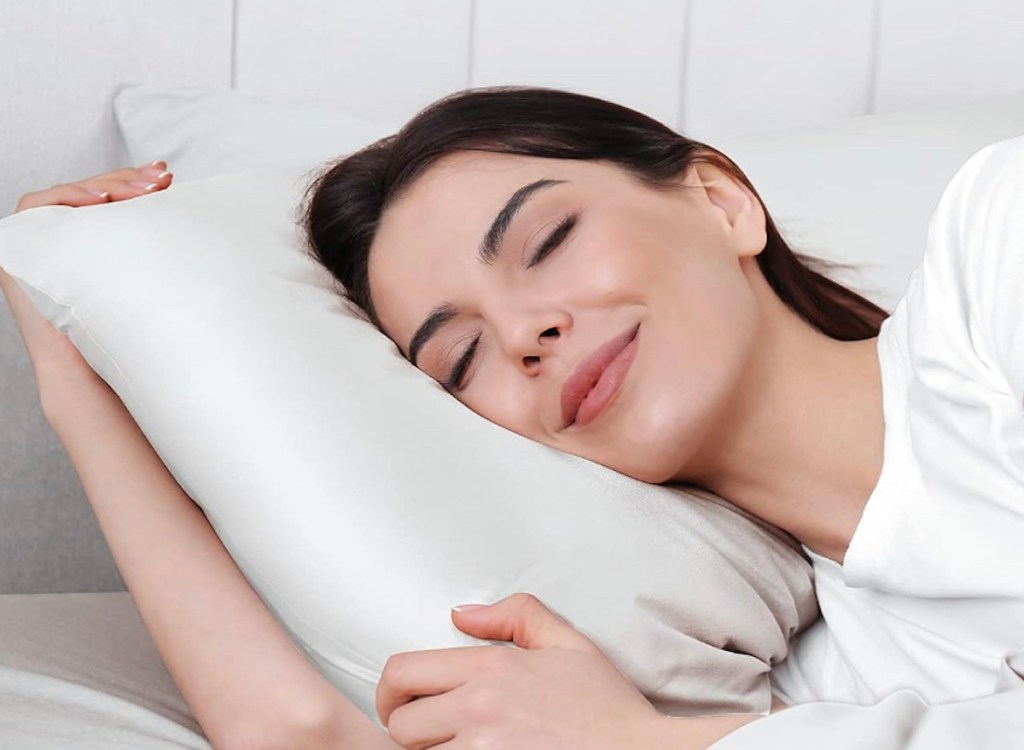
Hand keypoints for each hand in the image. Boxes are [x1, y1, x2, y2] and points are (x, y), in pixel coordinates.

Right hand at [1, 161, 173, 411]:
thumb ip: (152, 243)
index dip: (136, 180)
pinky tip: (102, 199)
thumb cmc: (126, 325)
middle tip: (162, 180)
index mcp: (90, 238)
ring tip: (142, 189)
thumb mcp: (143, 272)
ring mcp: (38, 238)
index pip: (111, 194)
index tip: (168, 178)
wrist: (95, 364)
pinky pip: (37, 205)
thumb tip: (187, 207)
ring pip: (71, 194)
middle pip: (93, 191)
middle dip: (129, 180)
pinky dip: (69, 196)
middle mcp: (61, 235)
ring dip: (107, 185)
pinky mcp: (19, 244)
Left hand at [376, 593, 759, 749]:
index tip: (399, 706)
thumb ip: (517, 615)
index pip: (402, 672)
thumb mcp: (570, 645)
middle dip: (410, 732)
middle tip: (432, 737)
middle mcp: (479, 708)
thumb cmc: (609, 710)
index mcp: (492, 667)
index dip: (390, 693)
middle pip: (400, 726)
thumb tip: (462, 613)